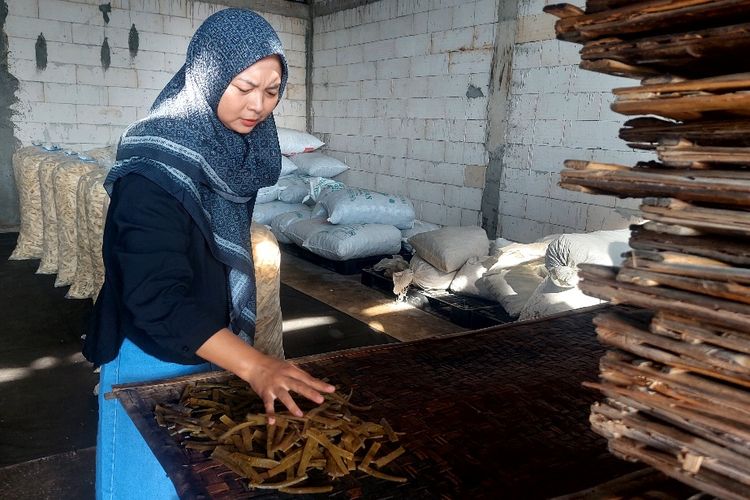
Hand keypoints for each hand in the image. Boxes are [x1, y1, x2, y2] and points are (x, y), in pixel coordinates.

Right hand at [196, 328, 334, 423]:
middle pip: (298, 386)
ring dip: (292, 405)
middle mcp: (284, 378)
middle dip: (310, 393)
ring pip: (284, 396)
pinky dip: (270, 413)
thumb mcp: (287, 365)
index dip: (319, 384)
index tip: (331, 389)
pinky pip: (268, 404)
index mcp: (291, 371)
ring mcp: (274, 386)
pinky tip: (272, 422)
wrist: (253, 364)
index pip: (307, 378)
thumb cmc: (272, 365)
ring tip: (300, 415)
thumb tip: (312, 380)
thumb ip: (299, 373)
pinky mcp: (265, 393)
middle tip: (321, 400)